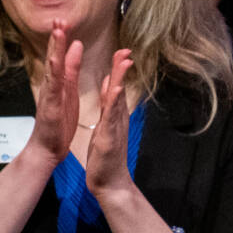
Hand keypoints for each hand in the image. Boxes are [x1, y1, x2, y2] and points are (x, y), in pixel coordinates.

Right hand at [28, 23, 81, 170]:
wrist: (47, 148)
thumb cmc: (58, 121)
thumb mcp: (69, 89)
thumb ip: (72, 68)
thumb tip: (76, 45)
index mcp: (58, 82)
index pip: (59, 55)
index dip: (61, 38)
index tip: (64, 19)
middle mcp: (51, 86)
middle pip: (53, 57)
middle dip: (56, 38)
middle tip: (59, 18)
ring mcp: (49, 96)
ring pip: (52, 69)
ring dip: (55, 50)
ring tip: (57, 32)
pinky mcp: (51, 108)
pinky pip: (54, 90)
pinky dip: (55, 75)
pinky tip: (56, 62)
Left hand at [83, 50, 136, 200]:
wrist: (110, 183)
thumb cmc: (107, 156)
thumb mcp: (107, 126)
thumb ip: (109, 105)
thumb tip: (112, 85)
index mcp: (114, 116)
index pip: (116, 88)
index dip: (118, 69)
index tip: (121, 52)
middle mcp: (118, 119)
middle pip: (119, 89)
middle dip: (122, 69)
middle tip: (126, 50)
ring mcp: (115, 128)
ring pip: (117, 100)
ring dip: (121, 81)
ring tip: (124, 63)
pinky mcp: (109, 138)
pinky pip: (111, 118)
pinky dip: (114, 104)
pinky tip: (116, 91)